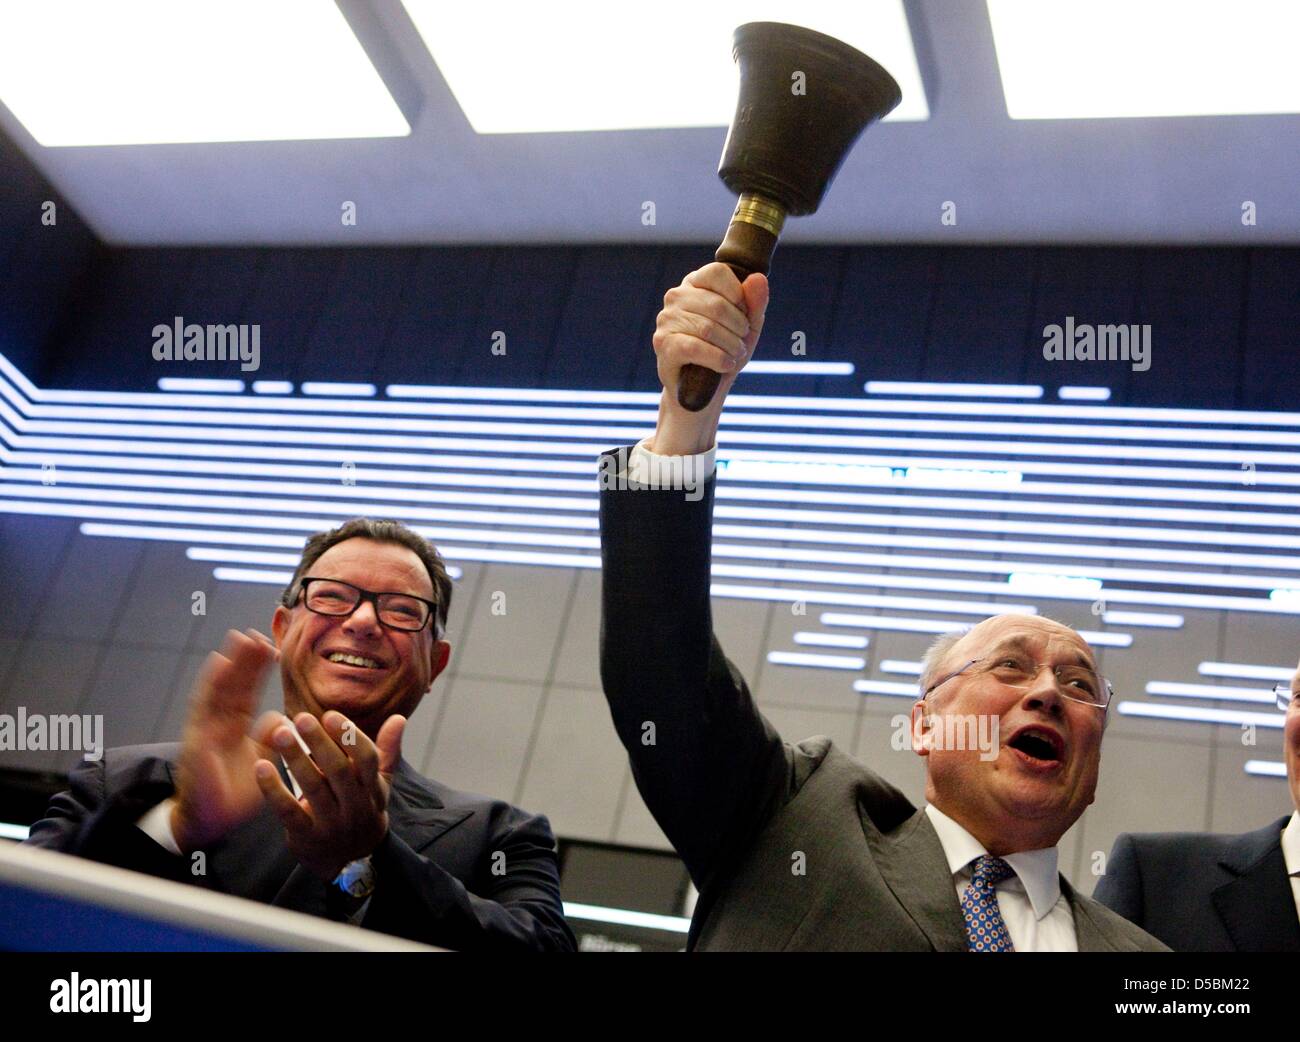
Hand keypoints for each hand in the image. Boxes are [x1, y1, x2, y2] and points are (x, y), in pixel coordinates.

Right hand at [170, 629, 281, 851]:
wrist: (209, 821)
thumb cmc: (232, 795)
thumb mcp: (261, 763)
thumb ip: (270, 740)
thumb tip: (278, 717)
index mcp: (235, 728)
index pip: (248, 692)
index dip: (259, 672)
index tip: (274, 649)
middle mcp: (219, 723)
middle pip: (235, 684)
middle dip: (247, 660)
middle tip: (261, 634)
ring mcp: (205, 727)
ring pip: (220, 687)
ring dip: (231, 663)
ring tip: (242, 637)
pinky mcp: (196, 737)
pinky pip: (203, 705)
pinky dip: (210, 683)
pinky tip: (219, 662)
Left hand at [254, 710, 405, 881]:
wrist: (351, 862)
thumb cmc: (362, 811)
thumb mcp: (379, 785)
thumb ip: (386, 750)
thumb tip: (398, 718)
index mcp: (372, 789)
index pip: (367, 760)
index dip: (350, 738)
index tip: (331, 716)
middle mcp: (354, 806)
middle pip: (339, 771)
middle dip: (320, 743)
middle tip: (301, 718)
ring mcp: (331, 823)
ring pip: (314, 788)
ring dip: (296, 759)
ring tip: (280, 734)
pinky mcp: (306, 837)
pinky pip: (289, 812)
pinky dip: (274, 790)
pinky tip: (261, 768)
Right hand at [650, 263, 768, 453]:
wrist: (702, 390)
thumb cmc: (724, 351)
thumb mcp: (747, 326)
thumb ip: (755, 302)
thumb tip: (758, 278)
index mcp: (695, 283)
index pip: (718, 272)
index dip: (738, 295)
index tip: (743, 315)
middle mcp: (676, 297)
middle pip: (717, 304)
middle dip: (738, 328)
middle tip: (741, 343)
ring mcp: (666, 320)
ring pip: (708, 328)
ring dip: (731, 346)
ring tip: (734, 355)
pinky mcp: (663, 344)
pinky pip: (695, 347)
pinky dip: (718, 359)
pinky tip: (725, 365)